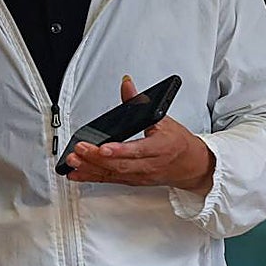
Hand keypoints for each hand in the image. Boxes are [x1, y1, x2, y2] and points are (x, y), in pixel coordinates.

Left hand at [62, 76, 214, 193]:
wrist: (192, 165)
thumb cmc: (177, 142)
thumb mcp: (162, 118)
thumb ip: (139, 102)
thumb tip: (127, 84)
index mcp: (161, 147)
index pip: (138, 150)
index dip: (120, 150)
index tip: (103, 147)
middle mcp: (150, 164)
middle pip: (121, 164)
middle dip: (97, 158)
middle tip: (79, 150)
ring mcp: (140, 175)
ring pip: (113, 173)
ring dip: (90, 168)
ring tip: (73, 161)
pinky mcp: (132, 181)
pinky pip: (110, 180)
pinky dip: (91, 177)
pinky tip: (76, 174)